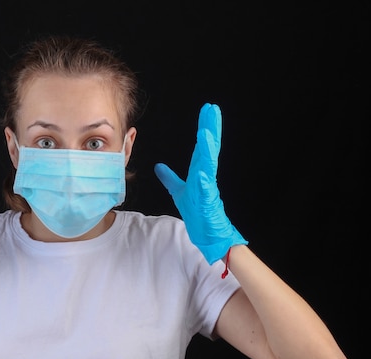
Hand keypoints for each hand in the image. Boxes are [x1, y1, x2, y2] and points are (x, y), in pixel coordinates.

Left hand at [154, 103, 246, 264]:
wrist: (210, 236)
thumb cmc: (199, 215)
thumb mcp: (180, 192)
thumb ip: (170, 178)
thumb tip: (158, 166)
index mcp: (201, 173)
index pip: (202, 146)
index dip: (204, 127)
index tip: (207, 110)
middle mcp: (206, 178)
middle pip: (208, 149)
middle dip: (210, 128)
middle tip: (213, 109)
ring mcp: (208, 190)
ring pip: (208, 166)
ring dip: (207, 149)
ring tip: (205, 133)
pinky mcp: (208, 204)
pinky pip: (205, 192)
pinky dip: (204, 182)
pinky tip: (202, 173)